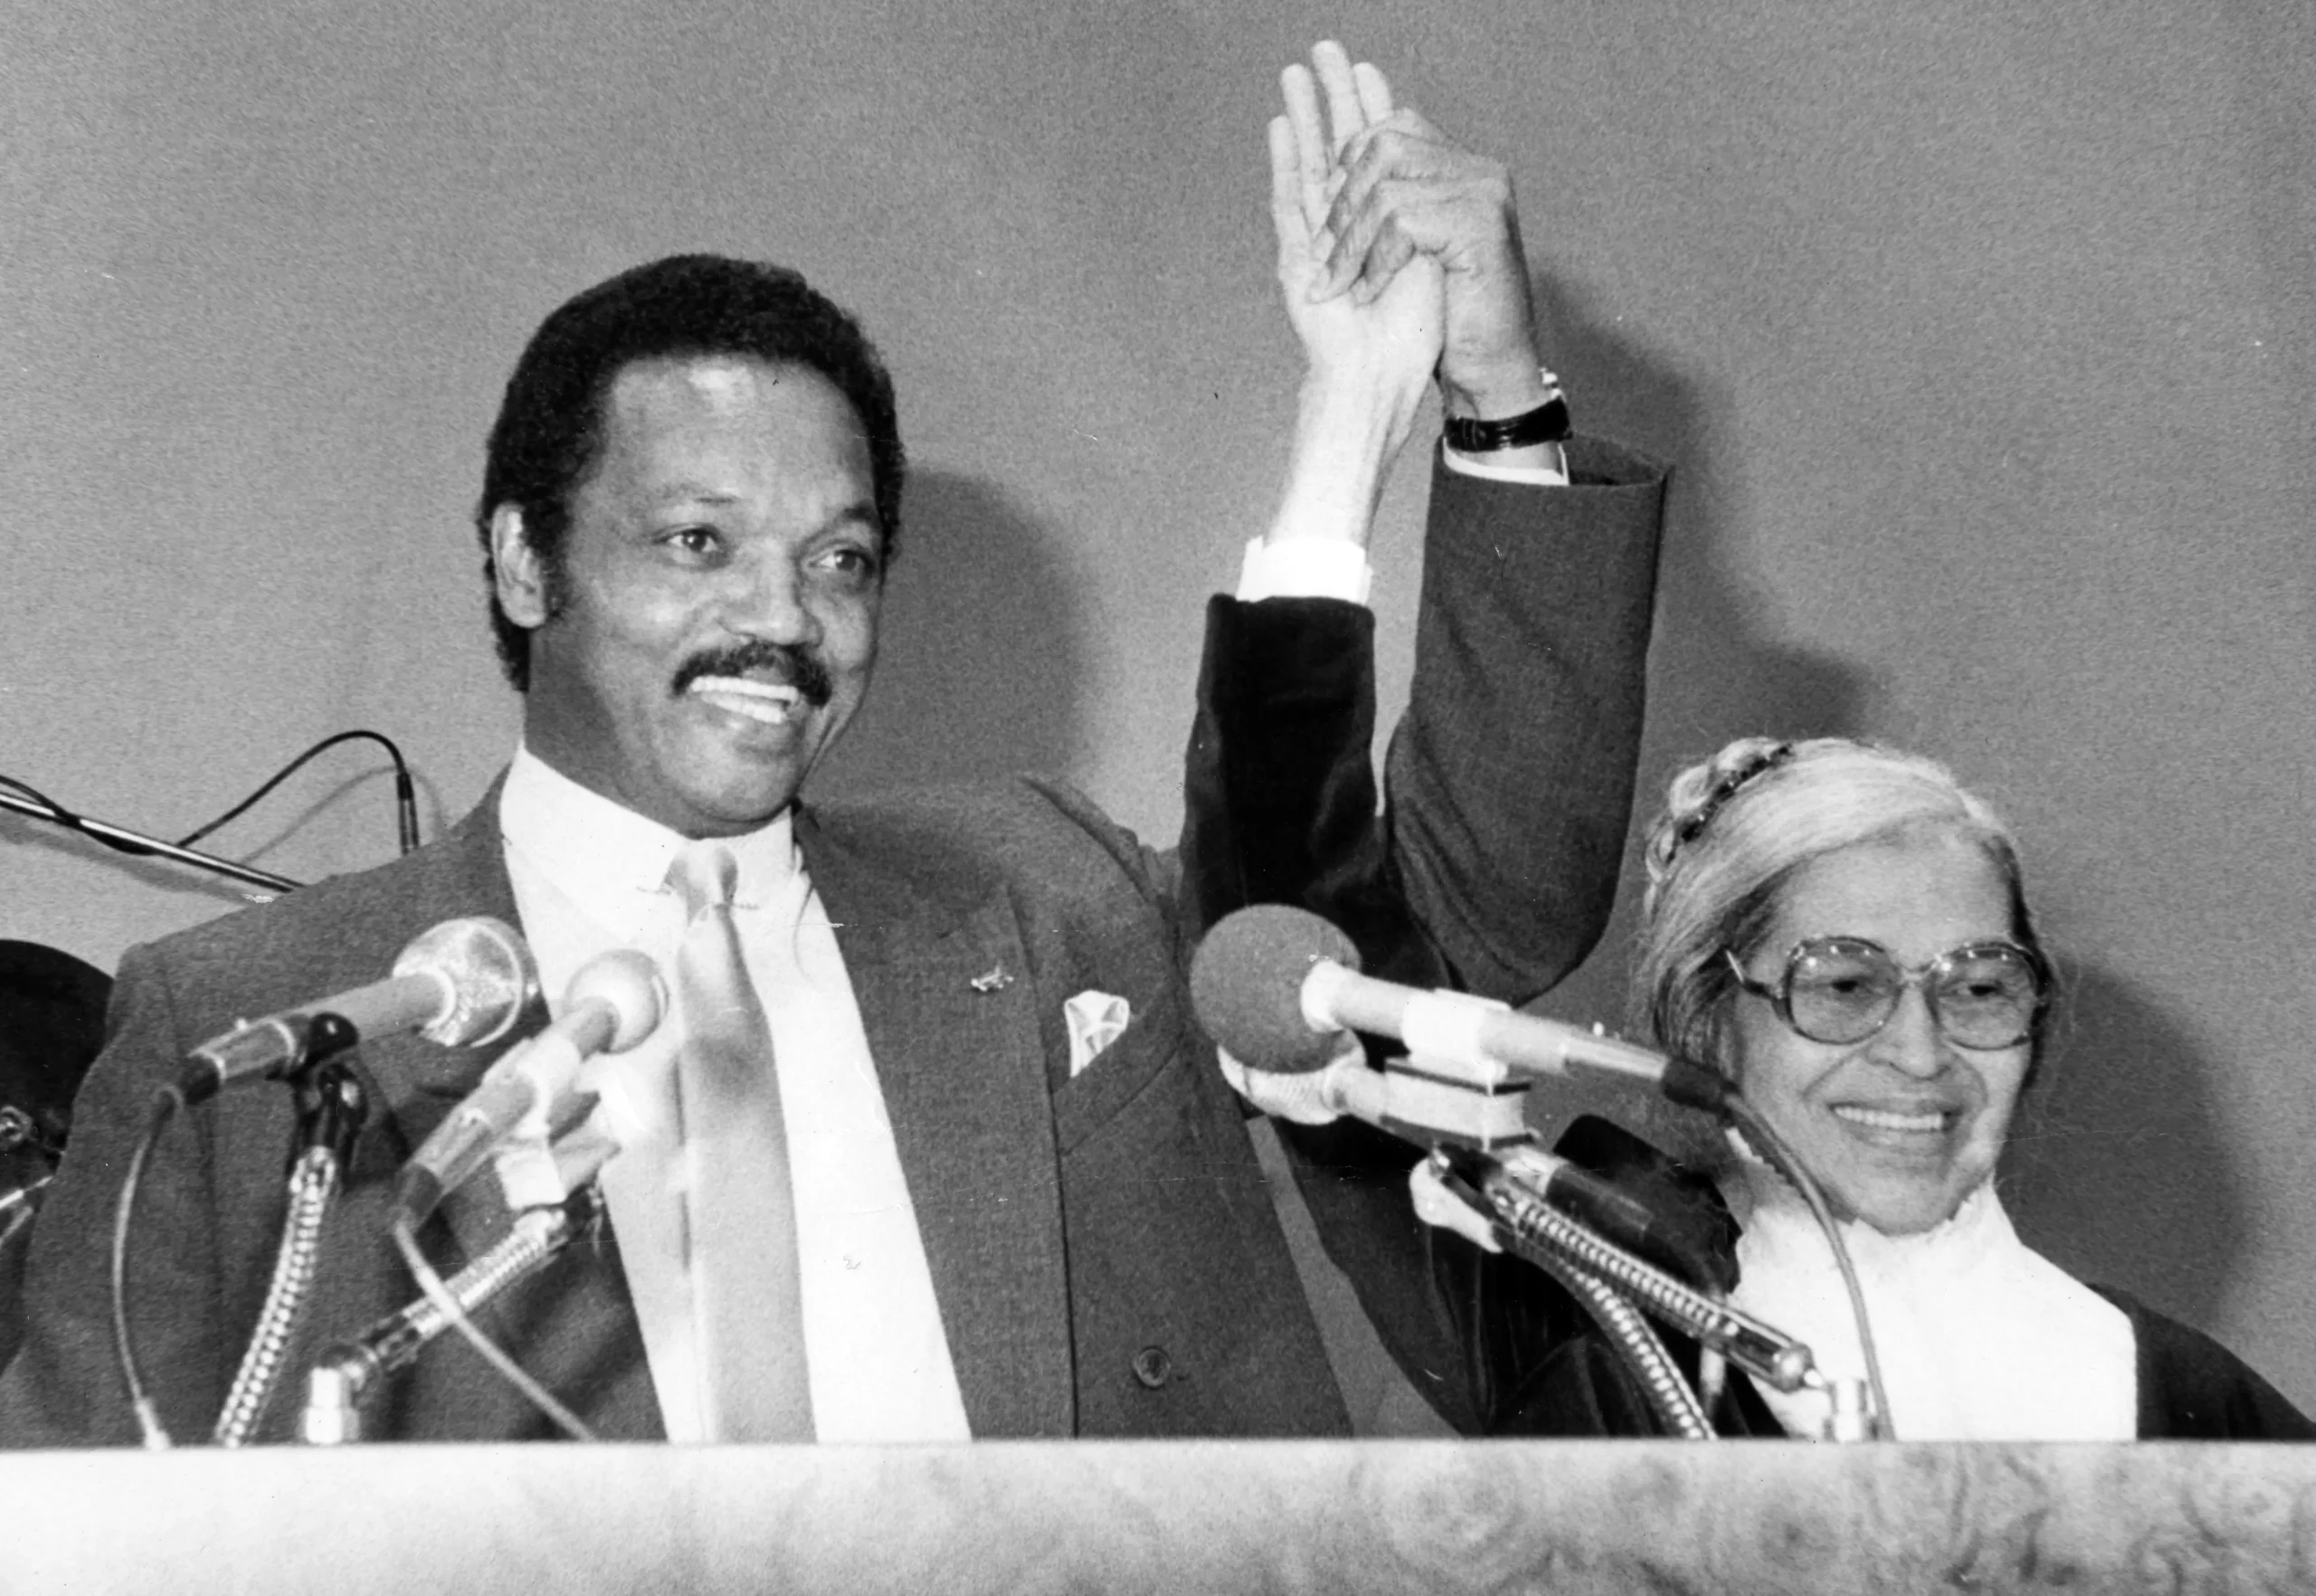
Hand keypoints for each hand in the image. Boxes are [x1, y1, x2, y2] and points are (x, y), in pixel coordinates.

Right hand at [1270, 42, 1442, 403]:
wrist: (1391, 378)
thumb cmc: (1423, 334)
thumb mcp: (1439, 255)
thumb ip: (1426, 212)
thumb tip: (1431, 168)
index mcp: (1390, 226)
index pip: (1378, 157)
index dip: (1372, 111)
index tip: (1369, 72)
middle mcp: (1352, 230)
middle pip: (1338, 149)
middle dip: (1335, 99)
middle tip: (1326, 51)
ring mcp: (1320, 242)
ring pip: (1311, 164)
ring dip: (1306, 115)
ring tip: (1296, 72)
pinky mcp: (1297, 259)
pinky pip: (1290, 199)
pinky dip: (1288, 160)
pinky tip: (1284, 126)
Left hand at [1317, 102, 1548, 420]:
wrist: (1489, 366)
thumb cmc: (1446, 316)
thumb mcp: (1409, 250)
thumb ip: (1387, 204)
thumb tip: (1328, 173)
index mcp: (1460, 169)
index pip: (1392, 128)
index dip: (1348, 160)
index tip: (1323, 207)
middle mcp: (1477, 171)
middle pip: (1383, 147)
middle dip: (1343, 202)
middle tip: (1322, 253)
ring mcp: (1484, 193)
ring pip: (1386, 190)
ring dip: (1351, 242)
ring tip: (1339, 283)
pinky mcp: (1481, 225)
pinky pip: (1403, 223)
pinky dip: (1376, 263)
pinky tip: (1369, 294)